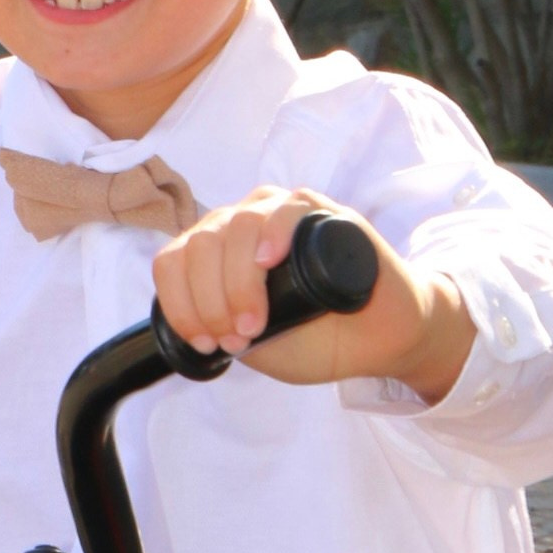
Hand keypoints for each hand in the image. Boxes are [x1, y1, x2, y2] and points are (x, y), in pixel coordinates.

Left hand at [151, 187, 473, 402]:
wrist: (379, 339)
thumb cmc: (315, 338)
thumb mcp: (255, 344)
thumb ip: (222, 327)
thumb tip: (197, 322)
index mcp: (216, 252)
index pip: (174, 261)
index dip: (180, 304)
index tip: (206, 343)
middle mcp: (241, 224)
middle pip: (201, 246)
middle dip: (210, 301)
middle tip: (238, 339)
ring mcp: (280, 214)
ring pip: (236, 226)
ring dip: (236, 282)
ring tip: (256, 322)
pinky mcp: (324, 213)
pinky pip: (288, 207)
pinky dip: (273, 233)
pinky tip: (271, 260)